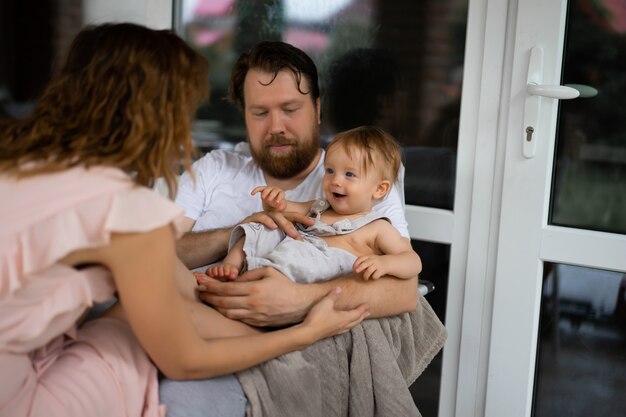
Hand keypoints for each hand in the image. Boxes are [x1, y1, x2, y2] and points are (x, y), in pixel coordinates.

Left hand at [196, 267, 316, 326]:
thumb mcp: (268, 272)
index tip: (201, 282)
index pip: (226, 288)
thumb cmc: (285, 285)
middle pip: (223, 302)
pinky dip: (227, 314)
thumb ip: (249, 274)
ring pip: (227, 313)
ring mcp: (254, 315)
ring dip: (215, 307)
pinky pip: (237, 319)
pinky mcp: (257, 323)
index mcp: (254, 289)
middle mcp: (252, 304)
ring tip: (207, 301)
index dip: (211, 286)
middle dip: (209, 296)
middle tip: (199, 292)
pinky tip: (221, 309)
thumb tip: (234, 279)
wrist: (301, 304)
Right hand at [241, 210, 313, 240]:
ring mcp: (262, 215)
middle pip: (287, 215)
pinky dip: (268, 221)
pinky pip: (261, 217)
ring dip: (284, 224)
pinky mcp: (252, 219)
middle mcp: (272, 215)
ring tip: (292, 233)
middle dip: (297, 221)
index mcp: (279, 219)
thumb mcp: (274, 238)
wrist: (240, 237)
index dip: (303, 219)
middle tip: (303, 234)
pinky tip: (273, 227)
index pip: (293, 217)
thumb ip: (285, 238)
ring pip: (275, 216)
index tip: (314, 223)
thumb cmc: (259, 238)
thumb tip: (300, 245)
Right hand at [251, 186, 285, 210]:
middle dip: (272, 195)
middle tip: (269, 200)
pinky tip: (252, 194)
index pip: (281, 194)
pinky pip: (259, 188)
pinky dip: (256, 190)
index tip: (277, 202)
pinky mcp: (263, 189)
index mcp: (281, 194)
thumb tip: (280, 207)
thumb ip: (281, 207)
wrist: (273, 204)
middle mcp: (275, 190)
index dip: (279, 197)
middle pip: (274, 190)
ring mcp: (269, 189)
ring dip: (265, 192)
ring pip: (267, 189)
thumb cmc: (278, 206)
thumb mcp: (280, 207)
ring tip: (262, 198)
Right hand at [301, 287, 369, 339]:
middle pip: (356, 320)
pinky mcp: (331, 333)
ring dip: (356, 322)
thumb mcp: (325, 303)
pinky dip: (348, 326)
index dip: (362, 309)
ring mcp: (337, 330)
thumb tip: (339, 289)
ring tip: (359, 320)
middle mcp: (343, 325)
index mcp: (344, 318)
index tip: (367, 305)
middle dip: (362, 316)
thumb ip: (333, 296)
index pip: (357, 313)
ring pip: (350, 326)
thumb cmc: (318, 317)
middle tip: (368, 313)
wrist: (308, 333)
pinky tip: (345, 327)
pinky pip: (344, 329)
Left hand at [352, 255, 387, 279]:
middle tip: (356, 271)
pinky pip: (375, 275)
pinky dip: (373, 277)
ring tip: (365, 278)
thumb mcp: (370, 260)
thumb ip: (363, 263)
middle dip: (360, 267)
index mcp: (369, 257)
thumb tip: (355, 269)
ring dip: (365, 276)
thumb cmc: (376, 262)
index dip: (356, 263)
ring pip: (369, 270)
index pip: (361, 258)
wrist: (388, 263)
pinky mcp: (381, 270)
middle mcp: (373, 260)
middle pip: (365, 263)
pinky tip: (374, 277)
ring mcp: (377, 265)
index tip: (353, 269)